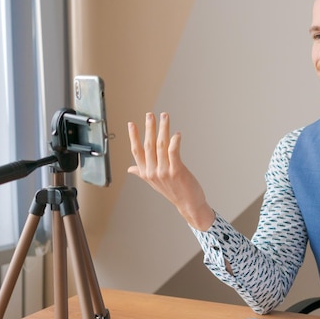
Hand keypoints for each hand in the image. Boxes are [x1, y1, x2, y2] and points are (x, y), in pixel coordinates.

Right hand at [127, 112, 214, 229]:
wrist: (188, 204)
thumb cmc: (173, 191)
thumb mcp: (154, 182)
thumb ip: (142, 173)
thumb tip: (130, 169)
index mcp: (146, 172)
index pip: (136, 151)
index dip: (134, 136)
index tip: (131, 124)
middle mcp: (152, 171)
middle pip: (148, 145)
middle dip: (149, 127)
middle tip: (150, 114)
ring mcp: (164, 171)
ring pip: (161, 145)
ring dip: (163, 128)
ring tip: (165, 116)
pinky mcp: (177, 170)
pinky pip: (174, 151)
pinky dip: (175, 141)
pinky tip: (177, 133)